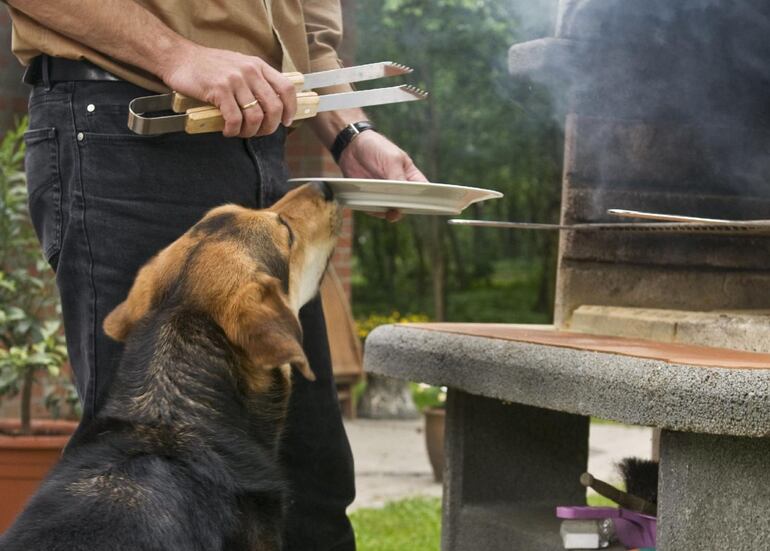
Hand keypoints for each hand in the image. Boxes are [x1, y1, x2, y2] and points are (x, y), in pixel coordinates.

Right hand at [162, 43, 296, 137]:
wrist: (179, 57)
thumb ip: (255, 81)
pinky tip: (227, 131)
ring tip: (240, 132)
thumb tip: (270, 107)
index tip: (286, 121)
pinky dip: (233, 130)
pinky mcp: (219, 89)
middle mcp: (250, 71)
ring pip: (255, 116)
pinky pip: (234, 119)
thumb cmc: (208, 66)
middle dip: (269, 127)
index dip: (290, 109)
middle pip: (274, 107)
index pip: (286, 88)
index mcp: (258, 66)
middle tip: (259, 132)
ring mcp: (235, 80)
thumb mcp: (238, 66)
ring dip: (249, 131)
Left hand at [337, 131, 426, 221]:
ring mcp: (384, 194)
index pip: (422, 190)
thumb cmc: (377, 147)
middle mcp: (398, 188)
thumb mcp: (392, 159)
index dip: (424, 199)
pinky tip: (371, 206)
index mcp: (409, 176)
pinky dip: (373, 210)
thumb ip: (398, 177)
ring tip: (386, 210)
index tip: (422, 204)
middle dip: (403, 208)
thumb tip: (404, 196)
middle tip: (398, 209)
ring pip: (390, 209)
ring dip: (388, 212)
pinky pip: (374, 209)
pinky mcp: (370, 197)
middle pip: (406, 204)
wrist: (351, 146)